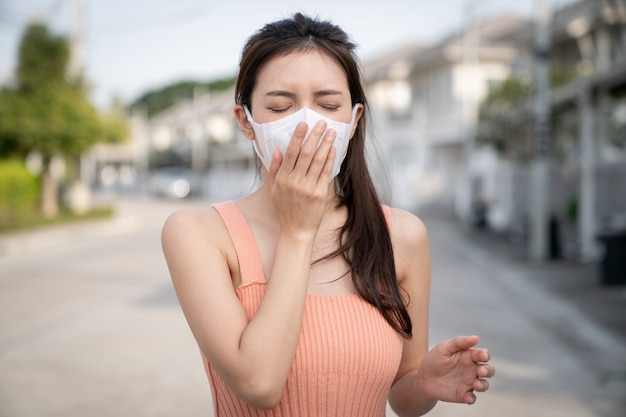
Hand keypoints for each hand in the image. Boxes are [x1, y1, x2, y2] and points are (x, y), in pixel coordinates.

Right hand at [268, 120, 336, 236]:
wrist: (296, 231)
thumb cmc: (285, 209)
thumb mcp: (275, 190)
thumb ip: (275, 169)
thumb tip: (276, 150)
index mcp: (283, 179)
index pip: (291, 153)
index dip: (298, 137)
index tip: (303, 124)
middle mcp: (294, 182)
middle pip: (306, 153)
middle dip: (314, 136)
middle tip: (321, 122)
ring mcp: (308, 188)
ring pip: (318, 160)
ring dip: (325, 144)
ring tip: (331, 132)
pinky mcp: (319, 194)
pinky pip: (326, 172)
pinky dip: (330, 159)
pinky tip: (333, 149)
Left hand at [418, 336, 494, 404]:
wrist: (423, 378)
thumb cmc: (434, 360)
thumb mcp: (443, 348)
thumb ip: (459, 342)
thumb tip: (476, 338)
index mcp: (468, 356)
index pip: (482, 354)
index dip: (485, 355)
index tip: (482, 356)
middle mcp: (472, 369)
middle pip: (488, 370)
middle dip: (488, 370)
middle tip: (481, 371)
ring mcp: (469, 382)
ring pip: (484, 384)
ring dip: (483, 385)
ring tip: (476, 385)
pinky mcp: (463, 394)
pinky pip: (472, 398)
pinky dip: (472, 398)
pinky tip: (467, 397)